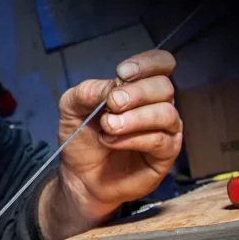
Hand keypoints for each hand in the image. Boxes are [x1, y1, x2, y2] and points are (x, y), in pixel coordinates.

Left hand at [39, 49, 181, 239]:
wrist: (79, 176)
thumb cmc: (82, 139)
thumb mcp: (72, 107)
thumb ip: (89, 90)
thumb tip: (113, 84)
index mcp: (139, 87)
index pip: (161, 63)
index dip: (147, 63)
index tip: (122, 73)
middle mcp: (156, 105)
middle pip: (163, 86)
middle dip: (135, 93)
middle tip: (112, 104)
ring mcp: (165, 130)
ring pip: (166, 113)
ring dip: (134, 118)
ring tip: (108, 126)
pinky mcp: (165, 155)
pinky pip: (160, 140)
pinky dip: (134, 138)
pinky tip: (112, 141)